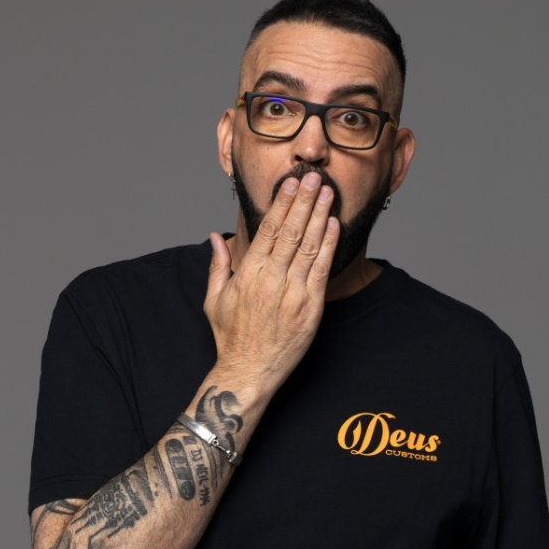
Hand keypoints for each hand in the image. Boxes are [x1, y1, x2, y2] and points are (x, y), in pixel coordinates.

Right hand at [204, 172, 338, 400]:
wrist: (248, 372)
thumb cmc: (231, 337)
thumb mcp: (214, 300)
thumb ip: (217, 265)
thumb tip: (215, 236)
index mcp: (248, 274)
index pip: (267, 229)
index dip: (281, 203)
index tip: (290, 183)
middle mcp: (271, 279)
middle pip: (291, 231)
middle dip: (304, 201)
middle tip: (314, 177)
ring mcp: (293, 293)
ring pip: (308, 245)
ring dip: (320, 216)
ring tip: (328, 192)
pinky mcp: (310, 307)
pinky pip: (321, 269)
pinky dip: (328, 245)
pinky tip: (333, 225)